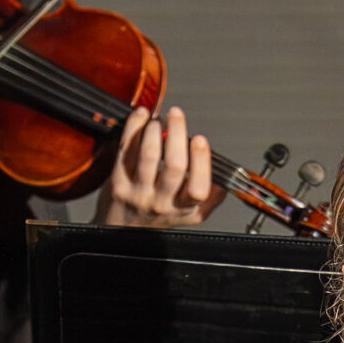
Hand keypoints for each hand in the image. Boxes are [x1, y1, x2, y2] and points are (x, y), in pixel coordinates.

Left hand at [96, 106, 225, 228]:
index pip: (198, 189)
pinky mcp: (118, 182)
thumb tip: (224, 180)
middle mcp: (161, 202)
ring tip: (159, 120)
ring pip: (149, 156)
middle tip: (177, 115)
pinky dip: (134, 127)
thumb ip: (209, 200)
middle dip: (177, 134)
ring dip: (155, 130)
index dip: (201, 162)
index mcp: (183, 208)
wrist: (120, 227)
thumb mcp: (189, 215)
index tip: (199, 140)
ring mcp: (138, 192)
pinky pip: (126, 149)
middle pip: (174, 166)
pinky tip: (141, 116)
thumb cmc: (156, 215)